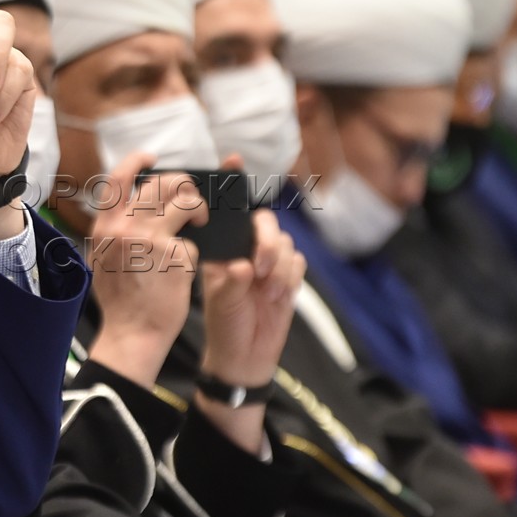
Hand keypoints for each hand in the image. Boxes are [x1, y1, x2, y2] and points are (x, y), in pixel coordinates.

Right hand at [85, 151, 201, 385]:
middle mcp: (125, 227)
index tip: (152, 158)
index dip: (137, 161)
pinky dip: (192, 253)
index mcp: (105, 226)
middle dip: (184, 185)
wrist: (132, 333)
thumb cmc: (121, 300)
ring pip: (186, 203)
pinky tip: (185, 269)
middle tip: (191, 198)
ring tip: (199, 223)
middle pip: (162, 183)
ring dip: (199, 209)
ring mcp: (151, 240)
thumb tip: (131, 207)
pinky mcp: (175, 256)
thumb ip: (115, 230)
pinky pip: (192, 242)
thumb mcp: (103, 257)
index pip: (119, 178)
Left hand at [200, 176, 304, 388]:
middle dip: (266, 242)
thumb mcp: (218, 301)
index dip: (232, 182)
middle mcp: (247, 249)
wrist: (244, 356)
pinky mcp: (289, 277)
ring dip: (277, 269)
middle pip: (265, 222)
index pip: (230, 210)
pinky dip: (289, 279)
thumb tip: (242, 266)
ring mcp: (269, 262)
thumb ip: (229, 281)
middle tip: (258, 269)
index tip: (233, 160)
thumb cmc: (223, 325)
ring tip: (264, 293)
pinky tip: (276, 297)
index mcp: (223, 248)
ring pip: (285, 244)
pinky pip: (298, 263)